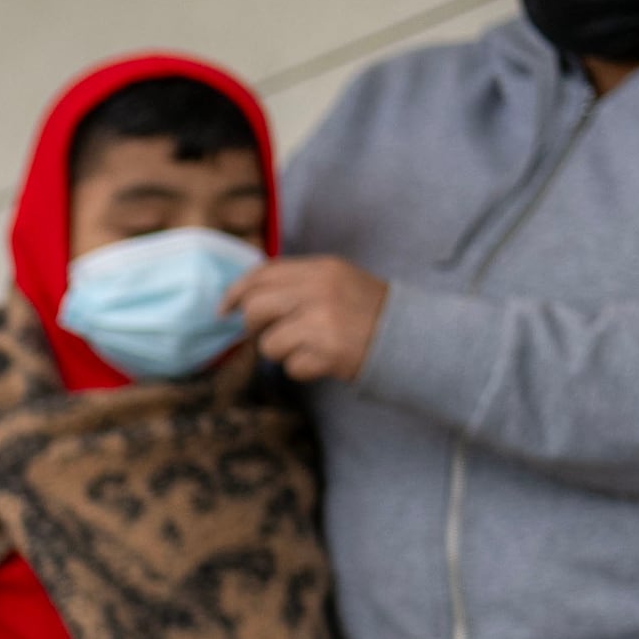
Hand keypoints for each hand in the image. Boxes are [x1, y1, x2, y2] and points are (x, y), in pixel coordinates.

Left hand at [230, 255, 387, 383]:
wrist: (415, 338)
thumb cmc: (368, 313)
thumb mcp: (336, 282)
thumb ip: (296, 283)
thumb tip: (244, 298)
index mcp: (321, 269)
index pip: (262, 274)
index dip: (236, 293)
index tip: (223, 310)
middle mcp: (320, 290)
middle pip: (255, 309)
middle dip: (255, 327)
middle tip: (273, 335)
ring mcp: (324, 321)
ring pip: (269, 343)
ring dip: (283, 352)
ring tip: (311, 347)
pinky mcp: (330, 352)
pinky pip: (291, 367)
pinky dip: (303, 370)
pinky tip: (325, 361)